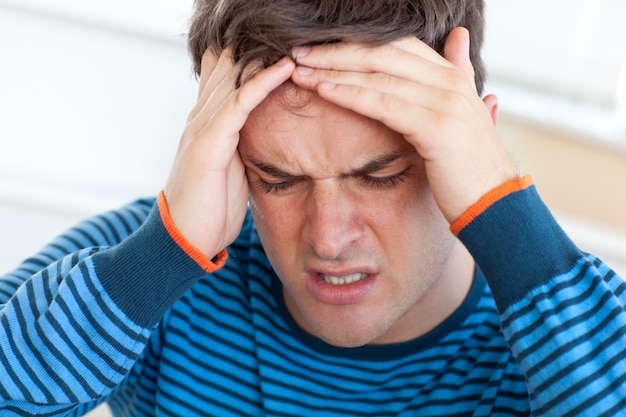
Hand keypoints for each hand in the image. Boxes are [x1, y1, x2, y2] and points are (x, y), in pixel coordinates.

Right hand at [164, 49, 294, 258]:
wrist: (185, 240)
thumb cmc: (210, 208)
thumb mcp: (229, 169)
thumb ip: (239, 146)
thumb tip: (259, 136)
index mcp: (206, 125)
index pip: (224, 79)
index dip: (246, 58)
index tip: (276, 42)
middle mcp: (201, 119)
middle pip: (227, 69)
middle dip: (254, 47)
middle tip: (286, 28)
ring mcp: (202, 128)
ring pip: (234, 79)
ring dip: (264, 57)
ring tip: (293, 39)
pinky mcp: (209, 143)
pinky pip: (240, 104)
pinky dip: (263, 83)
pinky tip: (284, 68)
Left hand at [290, 27, 517, 222]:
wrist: (494, 203)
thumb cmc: (468, 166)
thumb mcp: (465, 112)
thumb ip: (458, 72)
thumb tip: (459, 36)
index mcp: (452, 76)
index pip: (397, 45)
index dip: (356, 43)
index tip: (320, 48)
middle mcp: (450, 81)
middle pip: (382, 52)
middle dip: (336, 51)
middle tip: (298, 52)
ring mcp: (445, 101)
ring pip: (378, 75)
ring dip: (333, 71)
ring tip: (299, 70)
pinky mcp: (436, 126)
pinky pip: (383, 104)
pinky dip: (350, 95)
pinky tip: (323, 91)